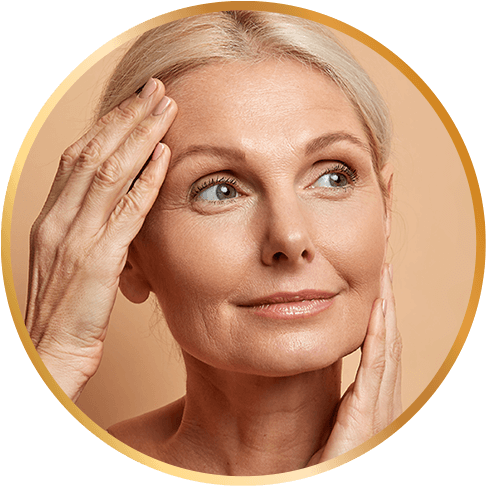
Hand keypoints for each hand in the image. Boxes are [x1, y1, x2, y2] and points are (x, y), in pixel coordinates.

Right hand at [25, 78, 176, 401]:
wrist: (48, 353)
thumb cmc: (63, 311)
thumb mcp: (72, 262)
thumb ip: (90, 231)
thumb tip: (117, 209)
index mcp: (52, 218)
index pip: (80, 157)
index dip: (108, 126)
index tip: (134, 104)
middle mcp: (59, 219)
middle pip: (93, 152)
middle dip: (126, 117)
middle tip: (155, 89)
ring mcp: (75, 237)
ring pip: (108, 172)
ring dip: (139, 135)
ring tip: (165, 108)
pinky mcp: (96, 260)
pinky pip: (124, 212)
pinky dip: (144, 181)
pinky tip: (163, 157)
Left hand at [309, 263, 401, 463]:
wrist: (318, 480)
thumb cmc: (322, 463)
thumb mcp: (332, 424)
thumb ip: (333, 398)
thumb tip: (317, 360)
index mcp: (373, 398)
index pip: (380, 344)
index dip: (382, 311)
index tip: (378, 280)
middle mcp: (383, 398)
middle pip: (389, 336)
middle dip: (388, 298)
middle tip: (385, 262)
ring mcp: (380, 408)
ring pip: (387, 344)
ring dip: (386, 306)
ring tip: (385, 272)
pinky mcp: (368, 417)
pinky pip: (376, 367)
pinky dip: (379, 335)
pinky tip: (378, 308)